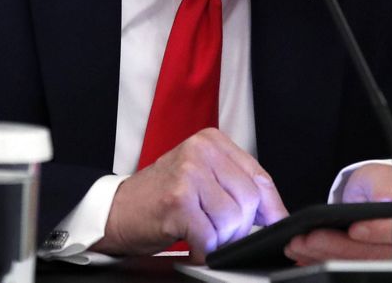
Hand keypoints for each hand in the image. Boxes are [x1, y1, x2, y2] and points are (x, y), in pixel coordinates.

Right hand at [90, 128, 288, 261]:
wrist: (116, 210)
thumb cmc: (160, 196)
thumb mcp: (201, 176)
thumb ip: (235, 185)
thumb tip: (274, 212)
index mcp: (212, 141)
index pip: (259, 176)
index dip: (271, 207)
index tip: (275, 223)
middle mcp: (201, 151)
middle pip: (250, 200)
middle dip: (240, 227)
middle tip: (219, 233)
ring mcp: (188, 174)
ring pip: (233, 220)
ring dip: (220, 239)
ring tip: (201, 234)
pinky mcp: (178, 201)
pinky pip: (210, 237)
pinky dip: (205, 250)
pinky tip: (193, 245)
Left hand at [284, 163, 391, 263]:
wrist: (383, 196)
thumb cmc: (382, 185)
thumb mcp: (380, 175)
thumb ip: (382, 187)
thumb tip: (383, 201)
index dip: (377, 232)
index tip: (353, 229)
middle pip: (376, 253)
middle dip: (339, 247)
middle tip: (310, 238)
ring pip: (361, 264)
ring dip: (327, 257)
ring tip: (301, 245)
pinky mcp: (378, 266)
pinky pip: (351, 268)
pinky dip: (327, 261)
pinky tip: (307, 255)